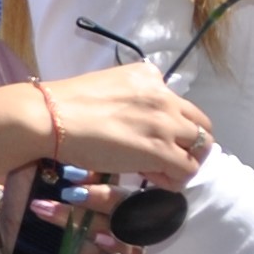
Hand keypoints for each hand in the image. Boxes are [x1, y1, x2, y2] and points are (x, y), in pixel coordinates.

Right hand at [32, 62, 213, 181]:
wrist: (52, 117)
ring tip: (160, 170)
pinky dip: (175, 178)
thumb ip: (131, 98)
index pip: (178, 104)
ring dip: (184, 160)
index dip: (170, 125)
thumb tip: (134, 122)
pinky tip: (153, 178)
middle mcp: (164, 95)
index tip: (150, 137)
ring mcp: (166, 122)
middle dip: (188, 143)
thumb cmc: (68, 103)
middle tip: (166, 156)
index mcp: (149, 75)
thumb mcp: (109, 86)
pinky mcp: (162, 149)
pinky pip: (187, 170)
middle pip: (200, 124)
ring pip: (201, 147)